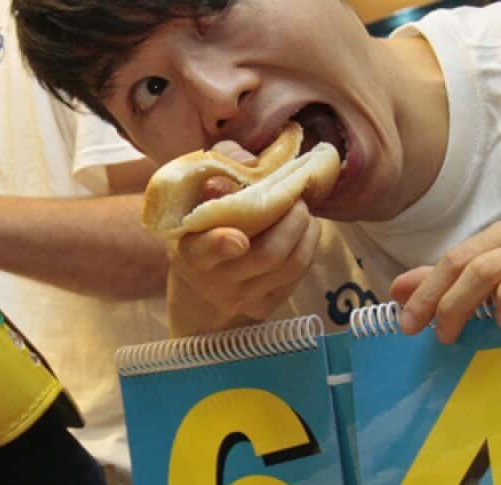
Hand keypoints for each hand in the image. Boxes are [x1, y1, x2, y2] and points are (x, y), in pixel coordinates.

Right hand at [169, 141, 320, 321]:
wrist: (201, 283)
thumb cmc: (203, 223)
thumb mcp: (198, 193)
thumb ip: (221, 167)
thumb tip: (248, 160)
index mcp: (191, 252)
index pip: (205, 252)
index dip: (222, 245)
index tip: (239, 239)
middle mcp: (214, 282)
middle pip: (268, 254)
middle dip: (293, 219)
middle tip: (297, 198)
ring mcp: (242, 298)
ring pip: (292, 263)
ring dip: (307, 230)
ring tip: (302, 211)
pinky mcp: (265, 307)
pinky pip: (299, 273)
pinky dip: (308, 245)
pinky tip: (302, 231)